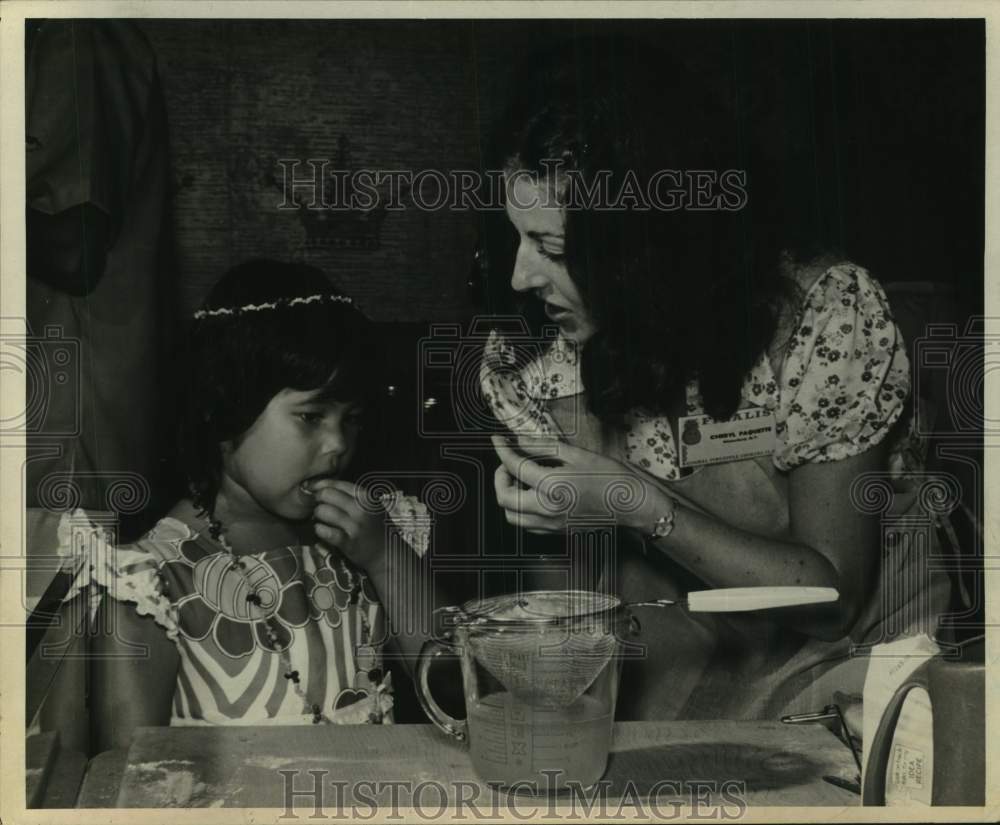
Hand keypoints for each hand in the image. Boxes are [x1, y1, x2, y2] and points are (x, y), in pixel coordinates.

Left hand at [311, 479, 386, 571]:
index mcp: (366, 497)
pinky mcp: (348, 542)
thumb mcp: (371, 506)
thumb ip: (352, 496)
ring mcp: (355, 526)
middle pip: (327, 494)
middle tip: (316, 504)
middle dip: (317, 498)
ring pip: (323, 511)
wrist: (387, 553)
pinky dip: (318, 529)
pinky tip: (320, 529)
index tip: (312, 489)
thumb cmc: (376, 528)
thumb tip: (322, 487)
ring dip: (317, 514)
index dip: (320, 485)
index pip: (337, 484)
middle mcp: (361, 509)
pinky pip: (324, 531)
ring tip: (319, 518)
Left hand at [491, 433, 669, 533]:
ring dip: (508, 496)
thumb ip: (543, 447)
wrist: (631, 504)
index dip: (502, 450)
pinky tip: (532, 495)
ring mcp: (551, 523)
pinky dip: (521, 509)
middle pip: (504, 497)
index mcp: (551, 485)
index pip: (514, 466)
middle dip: (500, 477)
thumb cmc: (609, 477)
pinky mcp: (556, 531)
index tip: (498, 440)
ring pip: (511, 515)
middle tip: (508, 463)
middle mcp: (546, 508)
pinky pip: (527, 525)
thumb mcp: (576, 454)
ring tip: (519, 480)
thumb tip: (519, 441)